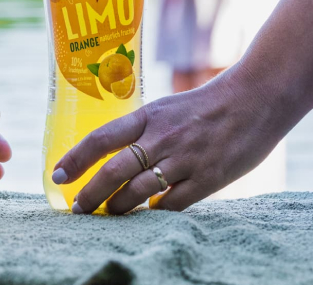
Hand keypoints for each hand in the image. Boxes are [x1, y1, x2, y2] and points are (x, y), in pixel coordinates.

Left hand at [51, 67, 282, 213]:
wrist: (255, 98)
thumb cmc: (207, 104)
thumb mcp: (168, 108)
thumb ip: (144, 130)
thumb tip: (116, 154)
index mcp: (149, 116)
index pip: (101, 139)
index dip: (75, 160)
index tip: (57, 176)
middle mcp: (162, 137)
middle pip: (114, 171)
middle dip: (90, 194)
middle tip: (78, 209)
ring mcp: (185, 159)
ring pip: (138, 192)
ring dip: (118, 207)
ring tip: (109, 213)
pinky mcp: (208, 178)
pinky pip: (172, 204)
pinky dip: (155, 211)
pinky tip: (150, 212)